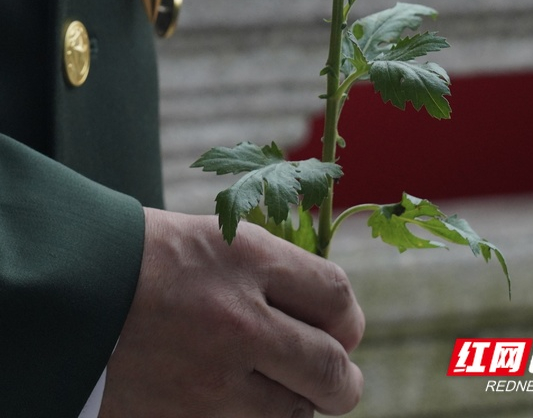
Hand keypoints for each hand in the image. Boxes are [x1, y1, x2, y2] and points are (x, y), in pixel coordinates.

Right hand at [99, 208, 364, 417]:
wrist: (76, 289)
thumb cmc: (155, 257)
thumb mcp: (223, 239)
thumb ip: (279, 273)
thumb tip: (332, 316)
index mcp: (250, 259)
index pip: (338, 297)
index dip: (349, 319)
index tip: (342, 327)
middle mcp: (239, 320)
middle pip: (331, 370)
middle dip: (344, 380)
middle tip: (340, 380)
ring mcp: (210, 379)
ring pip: (294, 414)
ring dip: (297, 403)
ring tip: (282, 386)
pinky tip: (240, 398)